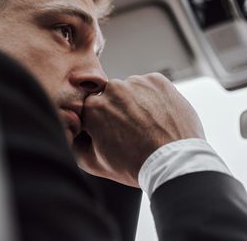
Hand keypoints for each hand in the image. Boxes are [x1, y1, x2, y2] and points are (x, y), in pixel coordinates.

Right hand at [73, 73, 204, 186]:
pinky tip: (157, 117)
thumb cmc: (135, 165)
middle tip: (131, 131)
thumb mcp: (94, 163)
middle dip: (117, 110)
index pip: (91, 108)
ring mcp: (136, 82)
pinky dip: (152, 97)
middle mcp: (113, 89)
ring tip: (147, 125)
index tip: (111, 133)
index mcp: (93, 107)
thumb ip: (75, 143)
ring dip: (135, 102)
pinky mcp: (157, 80)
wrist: (174, 163)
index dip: (100, 122)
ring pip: (130, 89)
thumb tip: (71, 130)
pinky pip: (149, 85)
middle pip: (110, 97)